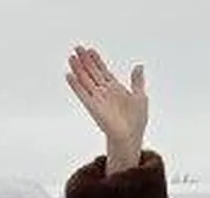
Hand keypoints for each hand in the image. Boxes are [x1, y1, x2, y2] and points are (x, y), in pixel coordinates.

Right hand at [66, 46, 148, 171]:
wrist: (130, 136)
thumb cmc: (136, 121)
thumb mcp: (140, 97)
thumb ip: (137, 81)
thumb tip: (139, 66)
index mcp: (115, 89)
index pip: (103, 71)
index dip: (97, 60)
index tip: (90, 50)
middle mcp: (104, 92)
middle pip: (92, 73)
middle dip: (85, 60)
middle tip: (77, 48)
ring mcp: (97, 99)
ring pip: (85, 80)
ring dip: (78, 69)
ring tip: (71, 58)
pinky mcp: (93, 107)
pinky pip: (82, 94)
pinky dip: (76, 85)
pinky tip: (69, 75)